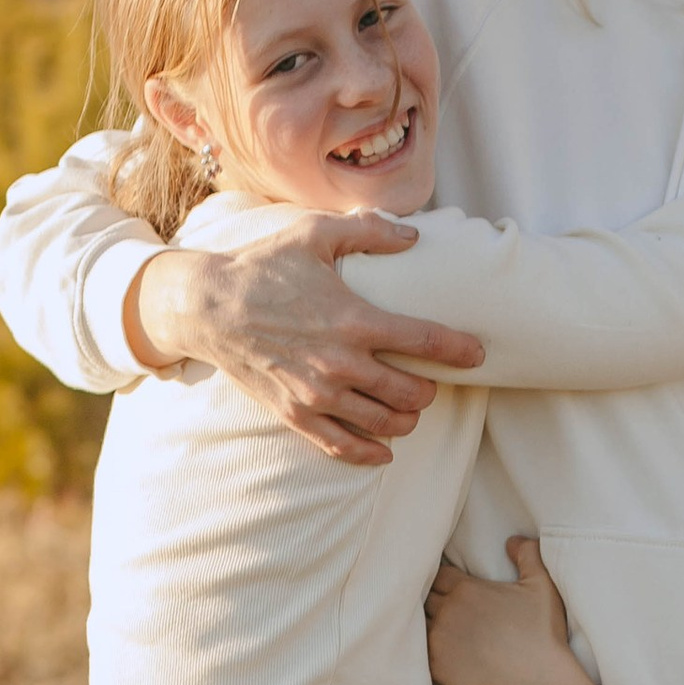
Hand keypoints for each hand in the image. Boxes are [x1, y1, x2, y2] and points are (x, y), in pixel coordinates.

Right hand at [124, 216, 484, 466]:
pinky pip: (341, 448)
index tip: (476, 353)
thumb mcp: (315, 233)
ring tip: (409, 408)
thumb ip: (369, 231)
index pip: (425, 341)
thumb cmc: (263, 266)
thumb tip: (413, 236)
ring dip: (406, 419)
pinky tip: (384, 450)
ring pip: (383, 423)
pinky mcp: (295, 415)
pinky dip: (369, 454)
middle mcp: (340, 364)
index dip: (459, 350)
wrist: (207, 306)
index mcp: (353, 320)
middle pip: (410, 392)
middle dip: (429, 389)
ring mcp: (317, 395)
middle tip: (429, 380)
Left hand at [426, 536, 575, 684]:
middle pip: (424, 596)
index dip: (441, 578)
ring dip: (423, 623)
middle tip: (437, 604)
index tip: (446, 584)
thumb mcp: (543, 587)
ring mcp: (438, 640)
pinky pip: (416, 652)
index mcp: (466, 590)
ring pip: (417, 623)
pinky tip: (428, 650)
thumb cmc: (542, 636)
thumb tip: (511, 540)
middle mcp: (447, 612)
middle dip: (430, 598)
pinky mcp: (436, 667)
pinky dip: (420, 649)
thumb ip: (528, 555)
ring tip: (431, 626)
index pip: (438, 574)